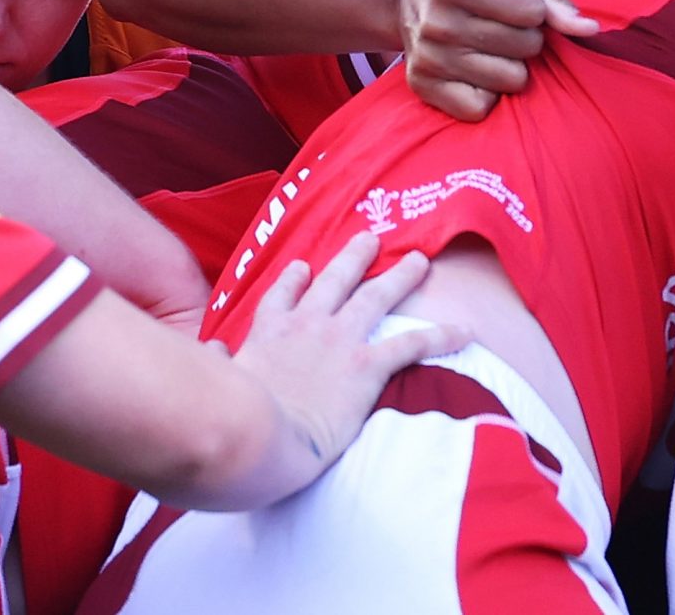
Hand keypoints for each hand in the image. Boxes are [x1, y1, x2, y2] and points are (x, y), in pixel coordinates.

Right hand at [233, 233, 465, 474]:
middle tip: (371, 238)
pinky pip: (411, 344)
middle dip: (355, 257)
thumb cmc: (227, 418)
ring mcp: (337, 341)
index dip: (294, 280)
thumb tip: (209, 352)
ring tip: (420, 260)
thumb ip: (215, 363)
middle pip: (334, 280)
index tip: (303, 268)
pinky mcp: (365, 366)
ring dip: (401, 277)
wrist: (254, 436)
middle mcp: (305, 326)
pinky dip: (440, 336)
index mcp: (266, 333)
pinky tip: (465, 330)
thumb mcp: (214, 383)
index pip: (281, 297)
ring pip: (375, 297)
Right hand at [397, 0, 596, 120]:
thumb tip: (589, 29)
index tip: (515, 2)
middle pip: (525, 48)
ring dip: (512, 65)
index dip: (534, 9)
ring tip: (490, 46)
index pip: (532, 13)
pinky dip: (488, 93)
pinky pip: (480, 108)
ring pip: (510, 81)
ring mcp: (427, 58)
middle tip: (501, 25)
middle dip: (525, 37)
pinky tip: (476, 69)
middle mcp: (437, 22)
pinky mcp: (422, 86)